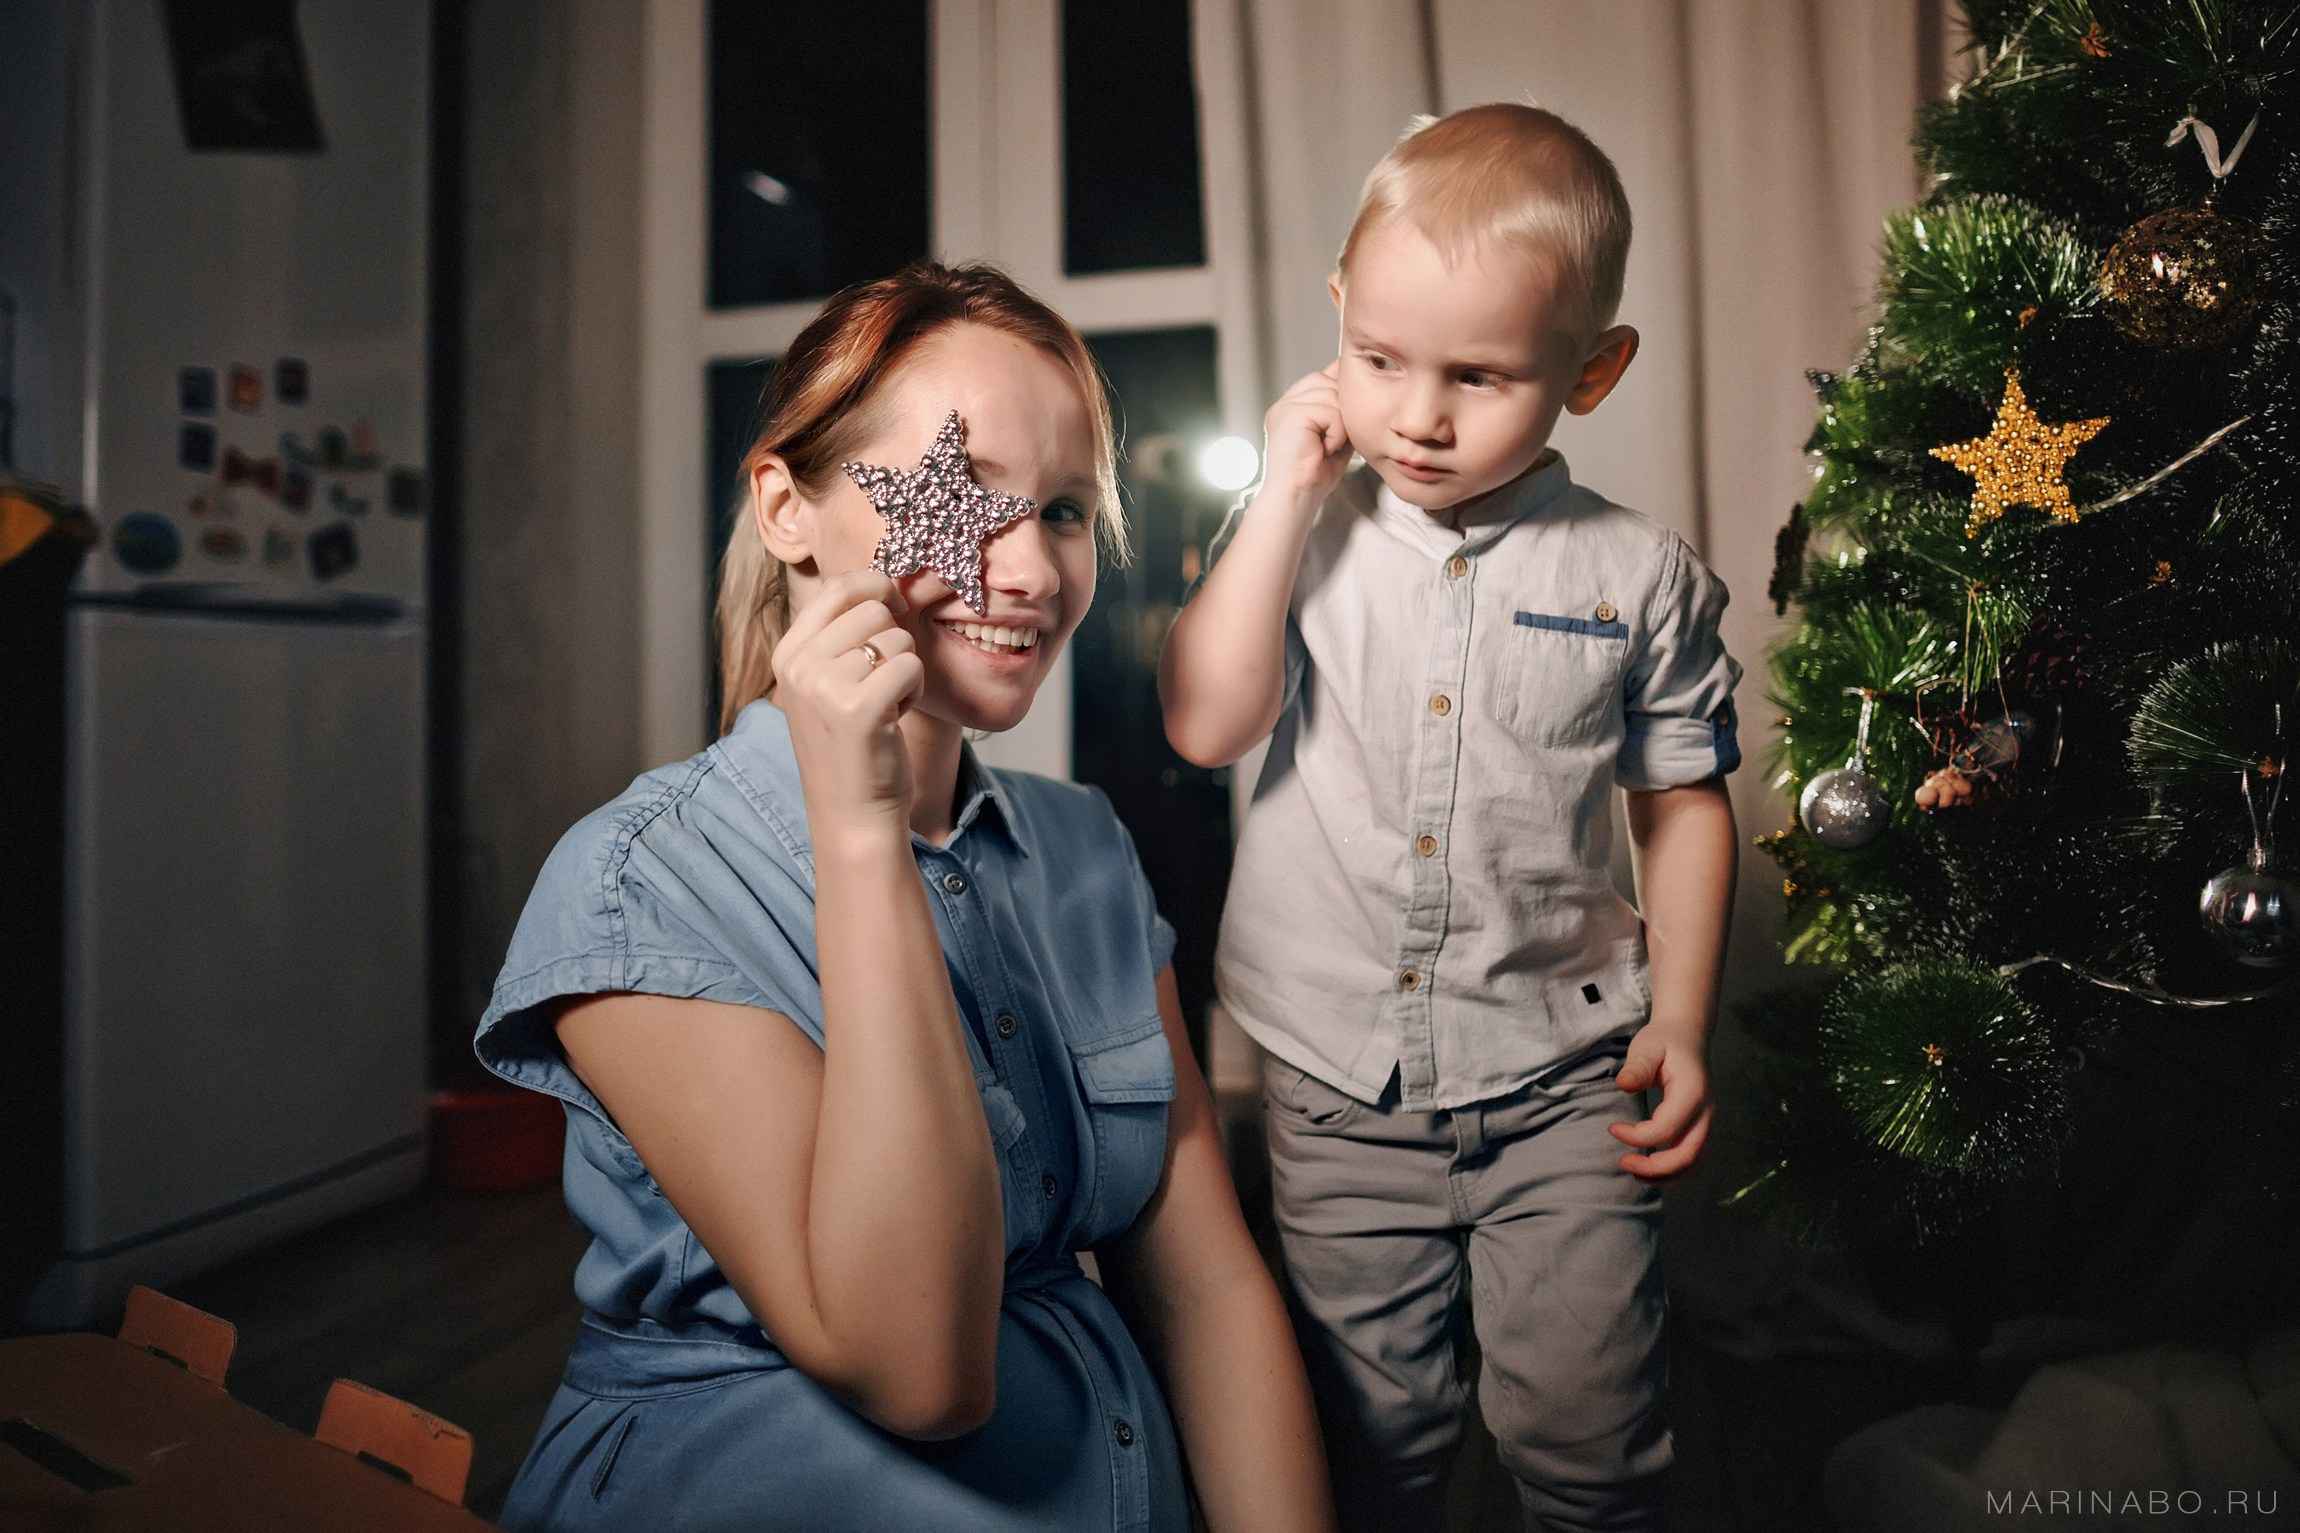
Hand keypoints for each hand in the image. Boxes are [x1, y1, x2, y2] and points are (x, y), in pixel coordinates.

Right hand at [772, 570, 924, 838]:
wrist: (852, 813)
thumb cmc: (852, 746)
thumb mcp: (828, 683)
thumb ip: (843, 634)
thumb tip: (884, 580)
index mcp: (788, 653)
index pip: (838, 587)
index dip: (877, 587)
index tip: (895, 607)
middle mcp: (799, 665)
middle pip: (873, 609)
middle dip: (894, 642)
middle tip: (882, 683)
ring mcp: (824, 686)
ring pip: (896, 638)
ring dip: (905, 670)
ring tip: (885, 705)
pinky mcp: (858, 708)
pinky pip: (910, 666)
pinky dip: (914, 692)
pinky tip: (894, 718)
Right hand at [1258, 363, 1352, 513]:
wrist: (1297, 497)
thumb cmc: (1313, 476)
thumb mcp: (1335, 436)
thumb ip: (1341, 413)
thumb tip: (1360, 391)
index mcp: (1291, 408)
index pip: (1319, 377)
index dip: (1338, 386)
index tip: (1351, 406)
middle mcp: (1285, 403)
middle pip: (1327, 379)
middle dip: (1341, 408)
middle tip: (1335, 438)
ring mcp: (1285, 406)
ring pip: (1331, 394)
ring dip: (1340, 424)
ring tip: (1328, 446)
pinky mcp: (1291, 414)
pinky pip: (1331, 411)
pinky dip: (1336, 433)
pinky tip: (1325, 449)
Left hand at [1608, 1019, 1712, 1181]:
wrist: (1687, 1036)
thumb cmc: (1664, 1041)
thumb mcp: (1647, 1046)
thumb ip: (1637, 1066)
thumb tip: (1623, 1084)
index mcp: (1693, 1092)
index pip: (1667, 1129)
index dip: (1637, 1136)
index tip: (1612, 1128)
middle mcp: (1706, 1111)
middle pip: (1688, 1155)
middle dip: (1655, 1168)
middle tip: (1623, 1163)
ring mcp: (1707, 1122)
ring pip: (1696, 1165)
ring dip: (1667, 1176)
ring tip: (1635, 1172)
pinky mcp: (1702, 1128)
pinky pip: (1695, 1160)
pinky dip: (1675, 1172)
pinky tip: (1650, 1169)